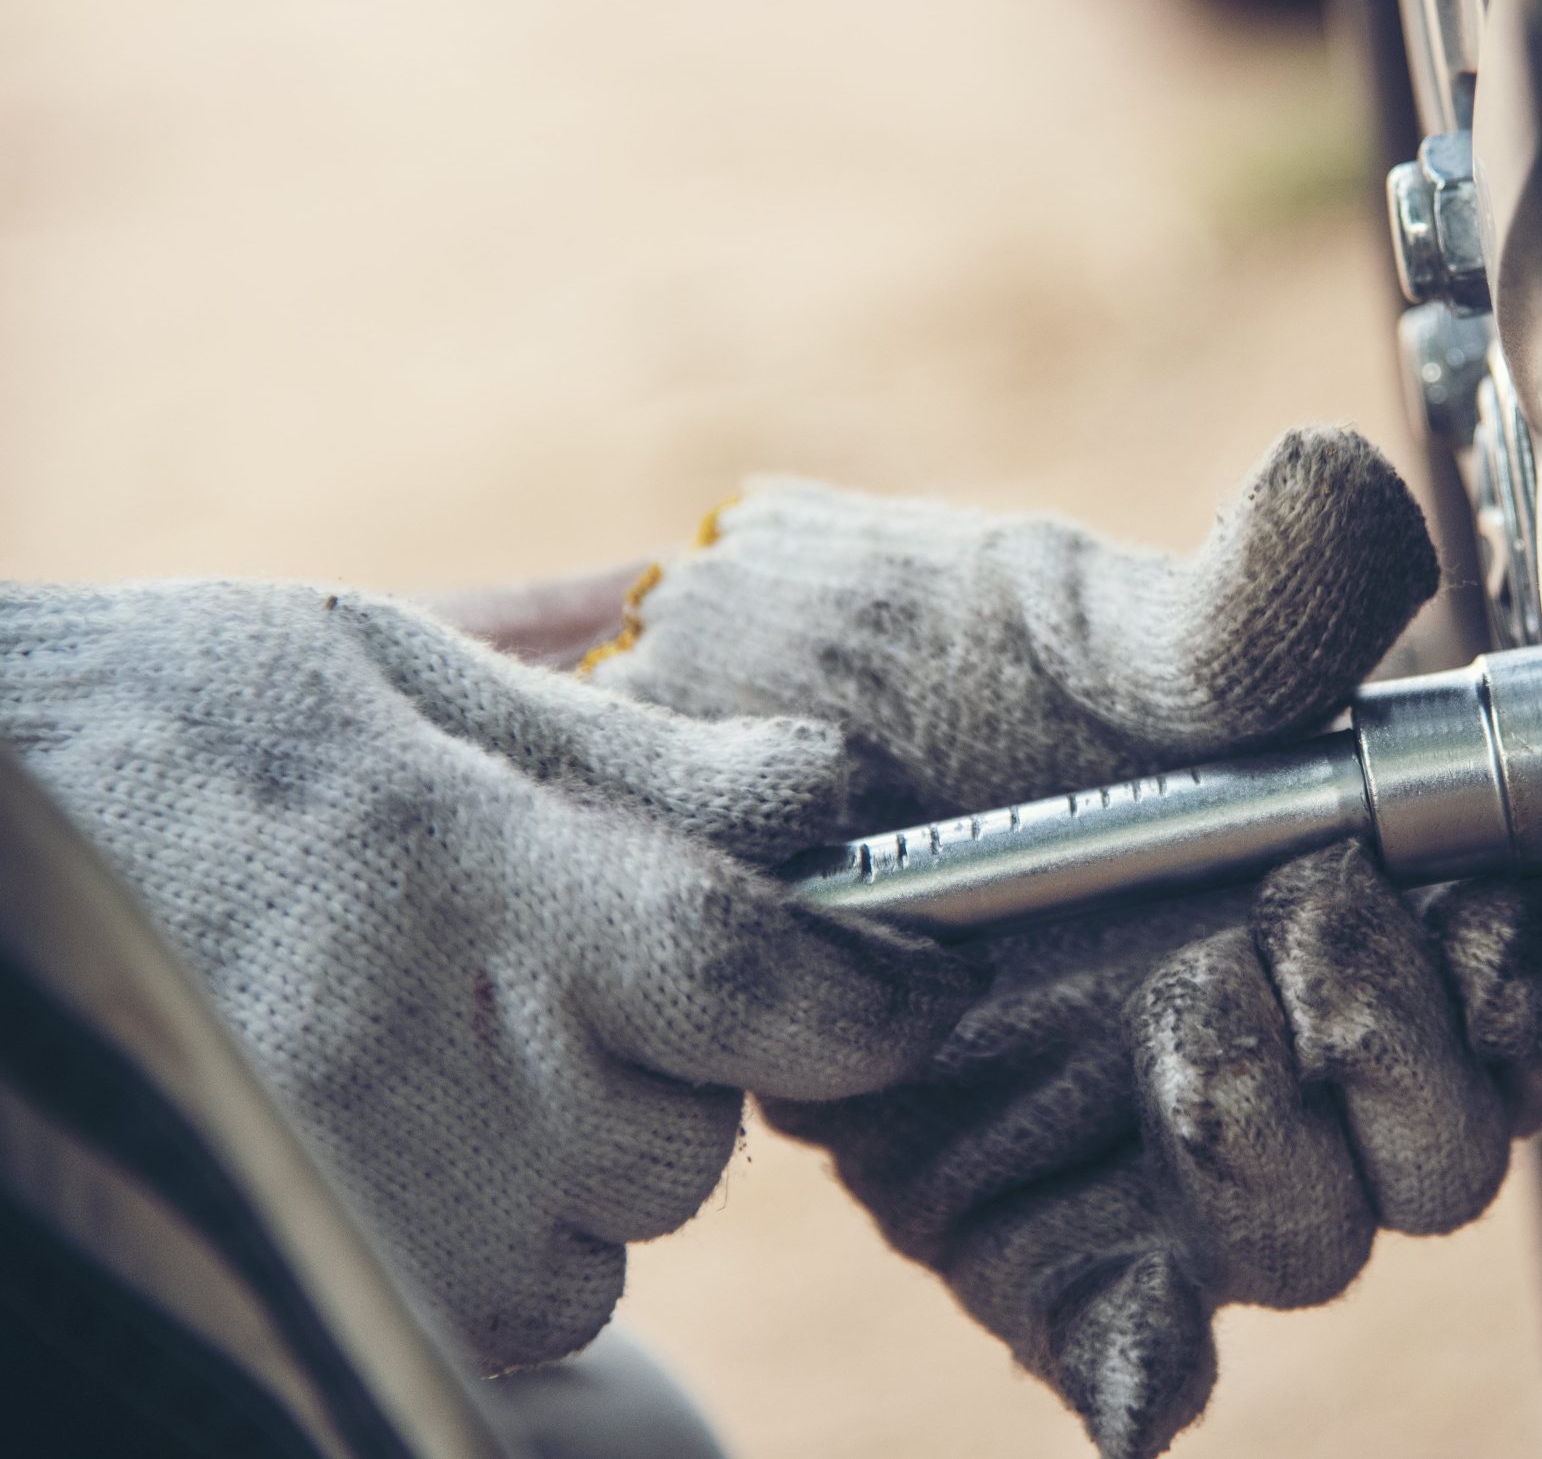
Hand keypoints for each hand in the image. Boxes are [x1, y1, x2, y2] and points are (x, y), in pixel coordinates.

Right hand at [0, 582, 984, 1368]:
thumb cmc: (186, 728)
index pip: (751, 972)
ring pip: (623, 1230)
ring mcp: (372, 1197)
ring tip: (472, 1038)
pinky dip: (525, 1232)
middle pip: (703, 1130)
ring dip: (604, 1149)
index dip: (875, 989)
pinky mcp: (339, 1273)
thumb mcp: (404, 665)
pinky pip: (534, 1306)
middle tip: (589, 969)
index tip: (926, 976)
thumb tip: (827, 780)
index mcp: (474, 880)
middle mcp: (431, 1063)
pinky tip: (431, 1122)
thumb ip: (634, 742)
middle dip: (700, 1058)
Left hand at [588, 428, 1541, 1455]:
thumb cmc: (918, 654)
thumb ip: (1235, 600)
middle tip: (1295, 925)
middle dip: (1403, 1063)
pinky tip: (1142, 1375)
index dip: (1528, 991)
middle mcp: (1278, 1035)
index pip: (1511, 997)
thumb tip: (1351, 499)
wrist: (707, 739)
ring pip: (1309, 1240)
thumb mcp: (1074, 617)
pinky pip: (1118, 1339)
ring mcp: (1154, 1141)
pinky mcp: (1024, 1226)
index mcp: (1342, 888)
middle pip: (1438, 1155)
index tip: (1478, 918)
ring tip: (1187, 1002)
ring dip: (1280, 1153)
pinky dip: (1146, 1375)